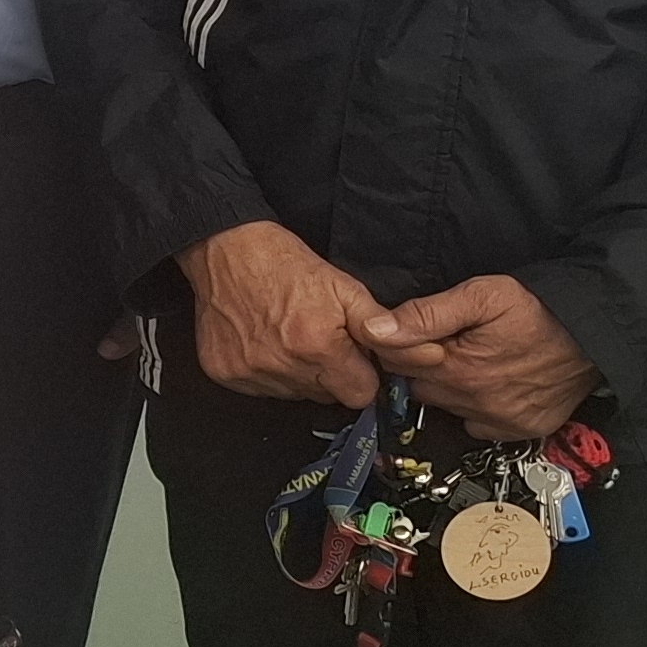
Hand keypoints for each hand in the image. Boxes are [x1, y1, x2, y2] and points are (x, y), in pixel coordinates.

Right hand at [181, 221, 390, 408]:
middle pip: (326, 397)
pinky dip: (267, 371)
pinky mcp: (225, 373)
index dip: (361, 376)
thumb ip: (381, 326)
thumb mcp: (344, 286)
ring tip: (288, 337)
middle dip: (330, 374)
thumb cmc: (283, 264)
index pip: (360, 395)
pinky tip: (264, 342)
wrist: (226, 249)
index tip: (352, 357)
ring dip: (298, 374)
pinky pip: (261, 389)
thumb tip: (421, 353)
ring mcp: (251, 373)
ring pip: (294, 394)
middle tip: (318, 340)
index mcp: (318, 346)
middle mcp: (284, 366)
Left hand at [370, 275, 595, 441]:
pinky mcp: (519, 430)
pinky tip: (495, 383)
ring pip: (447, 406)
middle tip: (452, 343)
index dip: (402, 344)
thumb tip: (377, 330)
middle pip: (420, 387)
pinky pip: (479, 424)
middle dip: (426, 365)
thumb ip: (426, 313)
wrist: (597, 335)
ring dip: (452, 386)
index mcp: (456, 369)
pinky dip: (478, 407)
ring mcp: (497, 420)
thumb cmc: (540, 310)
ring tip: (477, 360)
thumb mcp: (481, 296)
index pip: (398, 364)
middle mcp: (473, 402)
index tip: (417, 332)